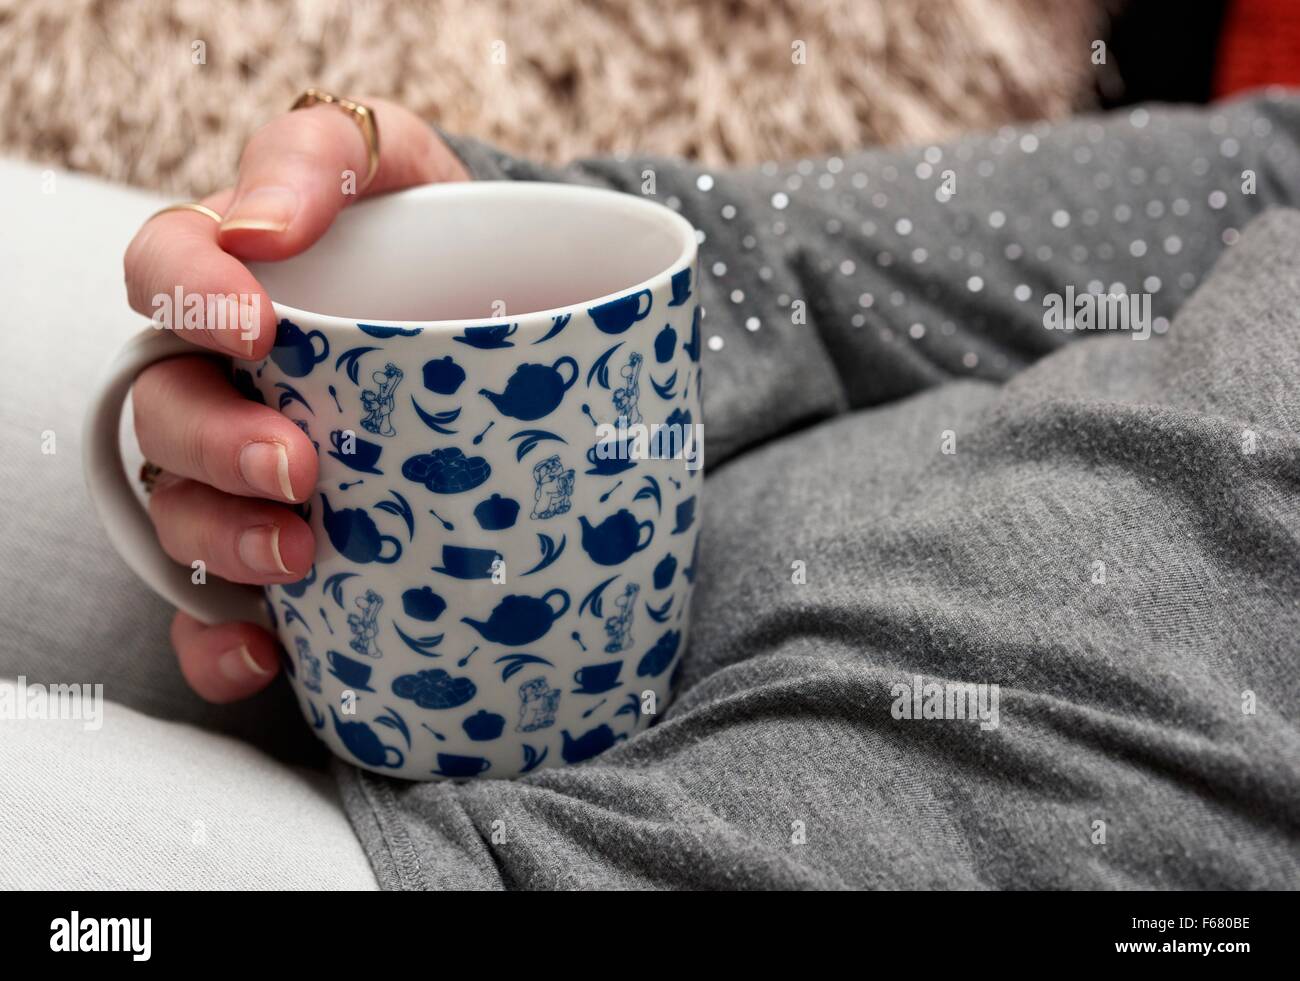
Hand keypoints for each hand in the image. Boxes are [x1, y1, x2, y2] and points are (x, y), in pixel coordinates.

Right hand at [123, 98, 468, 701]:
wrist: (517, 325)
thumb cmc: (446, 242)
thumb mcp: (402, 164)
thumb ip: (333, 155)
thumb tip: (260, 224)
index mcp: (238, 282)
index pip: (164, 272)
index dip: (186, 298)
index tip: (255, 326)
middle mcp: (222, 380)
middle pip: (164, 413)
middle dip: (214, 445)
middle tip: (298, 468)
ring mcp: (243, 471)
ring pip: (180, 515)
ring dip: (223, 543)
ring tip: (302, 556)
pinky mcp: (274, 549)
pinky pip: (211, 612)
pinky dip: (222, 641)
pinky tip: (269, 651)